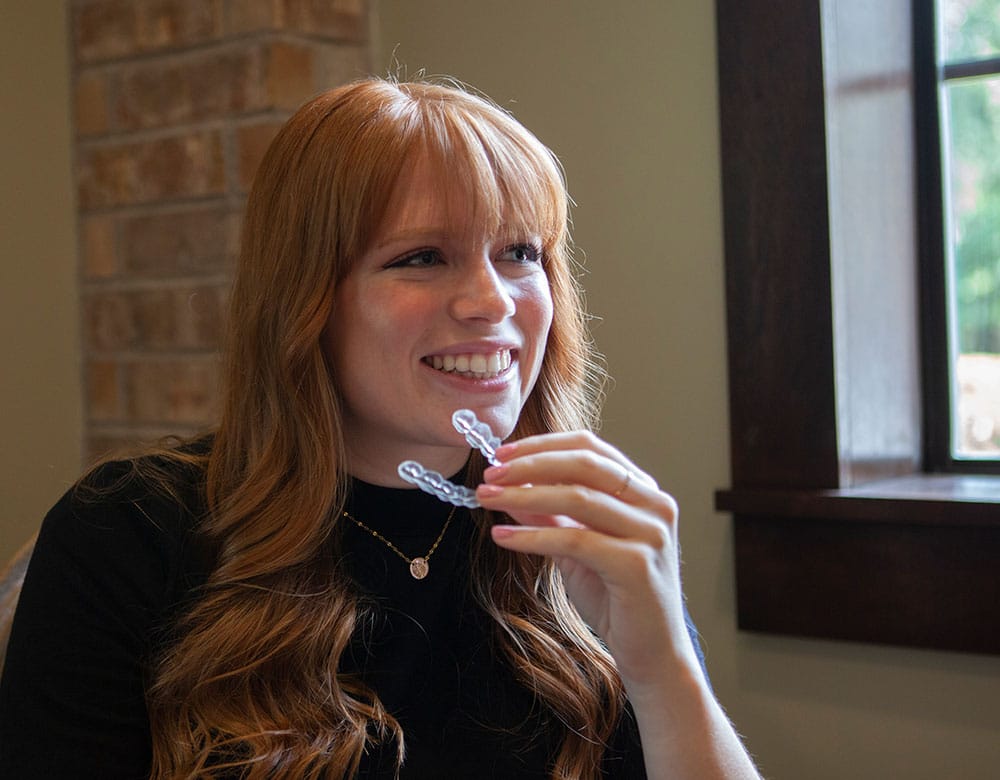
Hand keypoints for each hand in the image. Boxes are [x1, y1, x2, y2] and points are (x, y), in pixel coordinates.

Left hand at [475, 431, 698, 689]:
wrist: (653, 656)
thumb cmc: (617, 600)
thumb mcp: (576, 549)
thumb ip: (549, 516)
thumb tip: (508, 488)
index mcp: (644, 492)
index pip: (590, 447)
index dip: (543, 446)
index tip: (502, 454)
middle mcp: (654, 505)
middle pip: (584, 464)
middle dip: (530, 465)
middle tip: (490, 474)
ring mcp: (650, 533)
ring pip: (577, 497)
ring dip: (525, 495)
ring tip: (488, 499)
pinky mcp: (637, 564)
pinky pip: (575, 539)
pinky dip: (533, 536)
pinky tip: (503, 537)